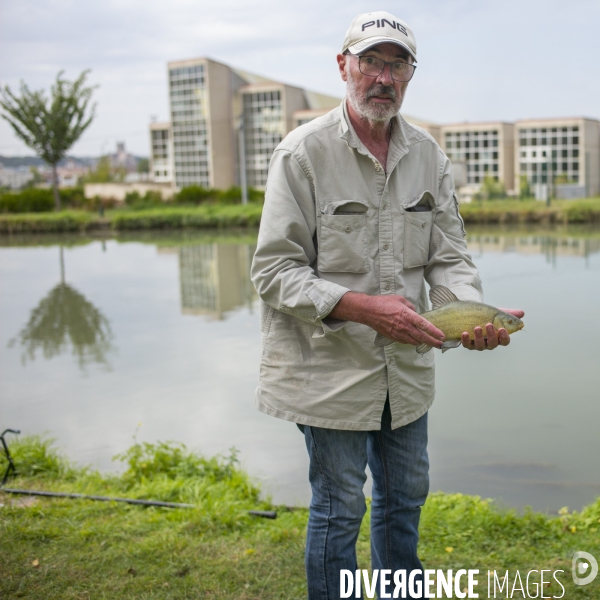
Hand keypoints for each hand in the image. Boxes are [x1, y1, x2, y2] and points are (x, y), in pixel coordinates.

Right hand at [330, 292, 445, 347]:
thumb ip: (411, 307)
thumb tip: (416, 313)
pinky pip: (405, 341)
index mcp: (407, 315)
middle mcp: (404, 326)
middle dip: (432, 342)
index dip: (434, 332)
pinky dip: (411, 341)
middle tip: (440, 344)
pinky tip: (413, 339)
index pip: (424, 325)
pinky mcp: (392, 337)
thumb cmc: (383, 303)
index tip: (442, 336)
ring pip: (413, 342)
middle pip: (421, 337)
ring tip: (428, 342)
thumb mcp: (400, 300)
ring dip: (421, 342)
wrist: (368, 311)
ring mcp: (398, 333)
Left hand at [461, 308, 524, 350]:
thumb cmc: (488, 316)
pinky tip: (464, 333)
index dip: (504, 337)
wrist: (474, 314)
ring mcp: (479, 344)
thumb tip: (521, 313)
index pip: (504, 341)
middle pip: (492, 344)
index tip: (502, 329)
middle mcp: (489, 343)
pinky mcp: (468, 343)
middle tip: (488, 325)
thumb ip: (509, 314)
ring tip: (477, 327)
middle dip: (491, 335)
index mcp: (499, 337)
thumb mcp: (498, 314)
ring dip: (479, 337)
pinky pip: (467, 345)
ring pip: (480, 346)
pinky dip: (466, 340)